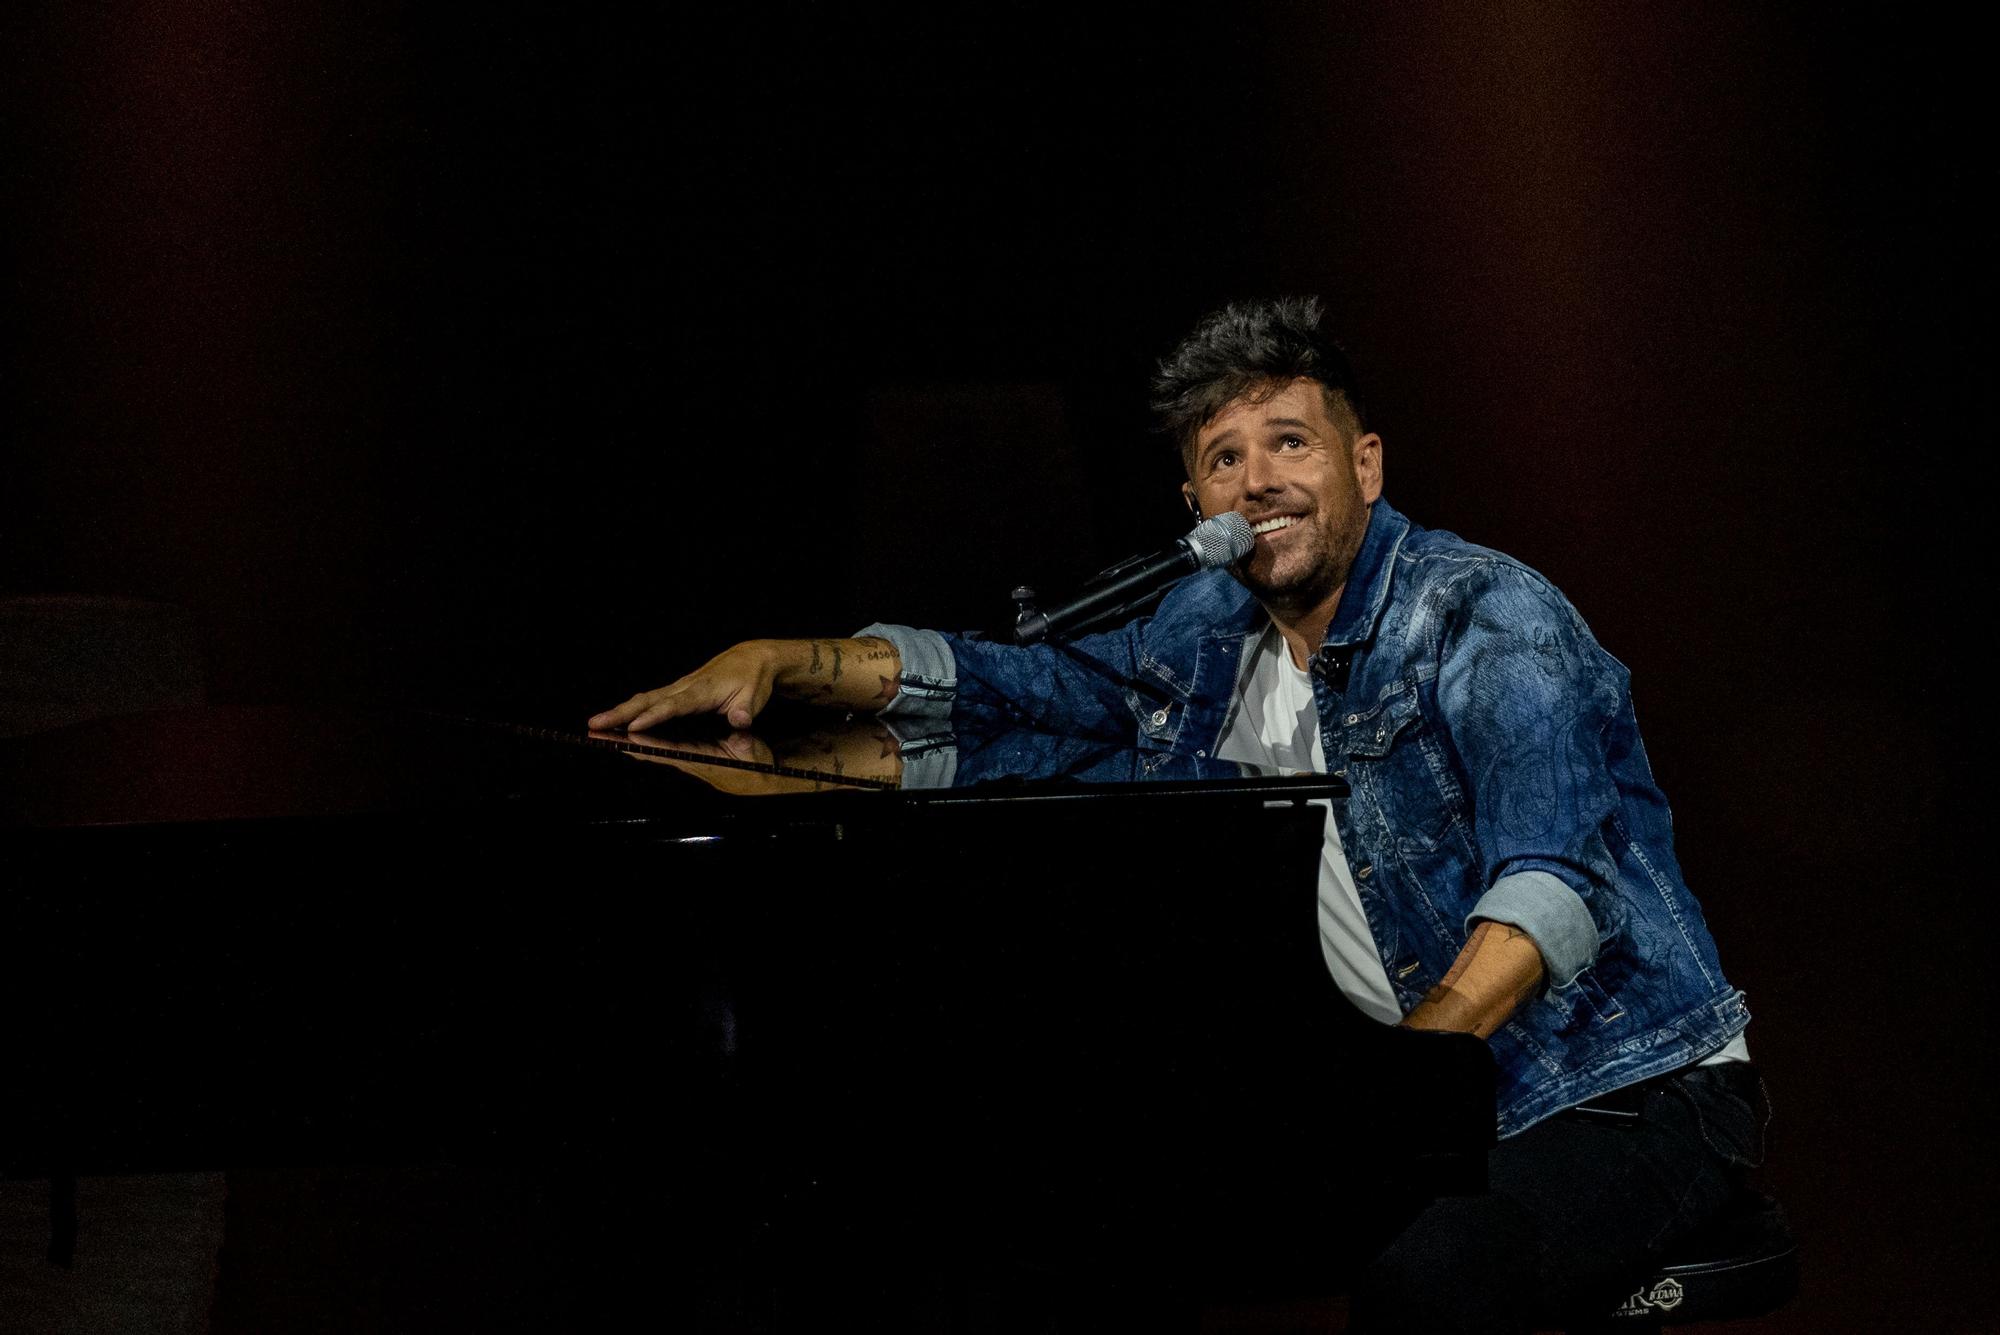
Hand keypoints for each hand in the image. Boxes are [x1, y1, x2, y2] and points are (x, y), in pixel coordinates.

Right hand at [588, 641, 782, 732]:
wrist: (752, 658)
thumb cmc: (753, 679)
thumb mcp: (754, 696)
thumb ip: (745, 710)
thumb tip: (741, 721)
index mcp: (702, 690)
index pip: (674, 706)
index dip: (654, 717)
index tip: (633, 727)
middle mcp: (685, 687)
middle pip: (648, 701)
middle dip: (621, 714)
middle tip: (595, 724)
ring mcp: (679, 688)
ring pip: (644, 699)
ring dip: (619, 711)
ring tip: (594, 724)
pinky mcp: (677, 691)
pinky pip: (650, 700)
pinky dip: (630, 709)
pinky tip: (615, 719)